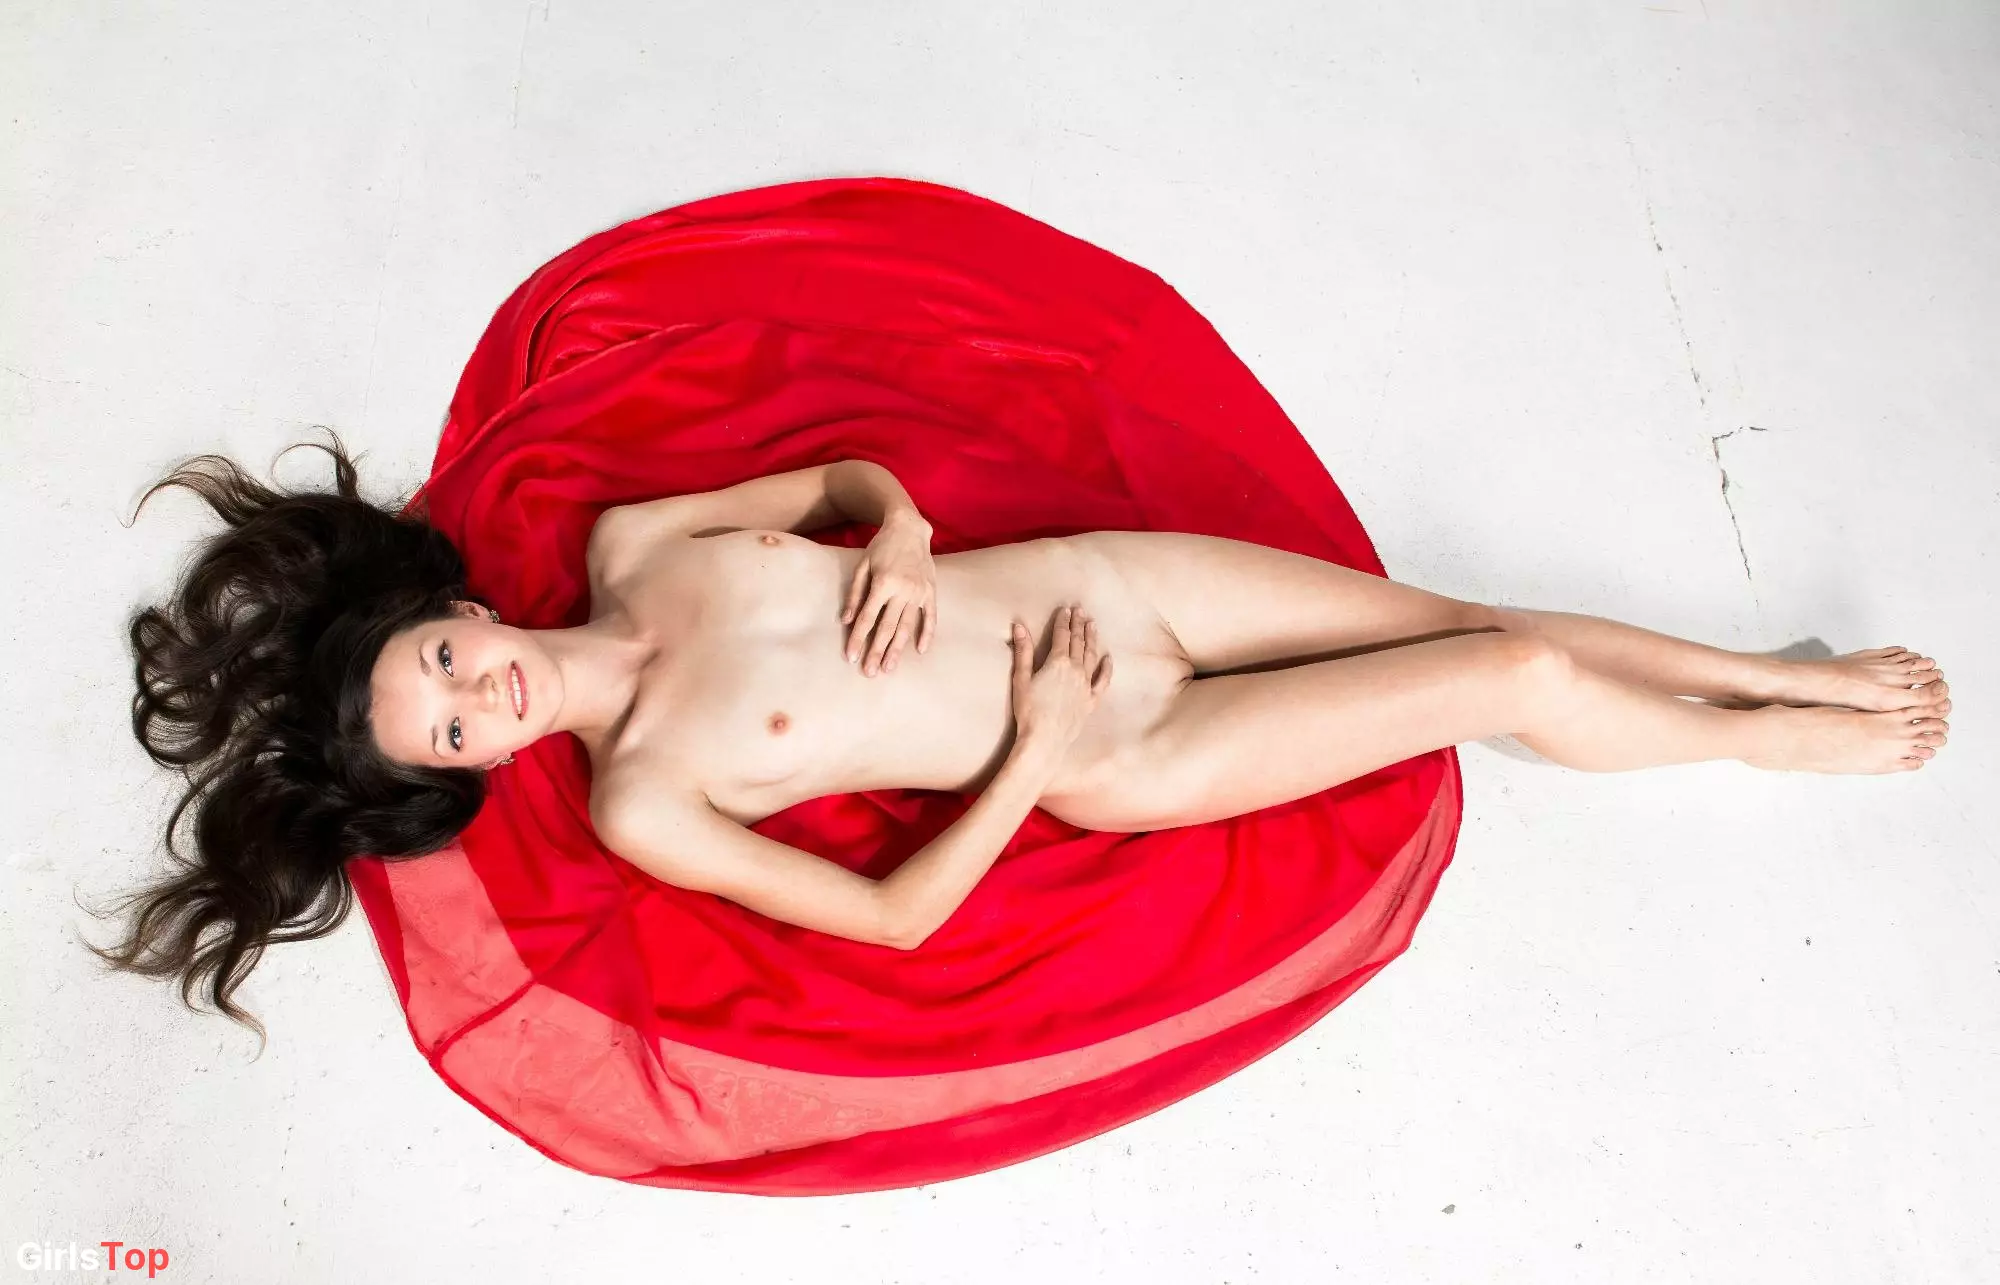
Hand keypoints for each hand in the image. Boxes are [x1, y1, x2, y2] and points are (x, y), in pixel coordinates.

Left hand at [842, 512, 936, 674]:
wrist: (909, 527)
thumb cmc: (881, 546)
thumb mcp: (862, 566)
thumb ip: (855, 594)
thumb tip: (846, 620)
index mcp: (883, 583)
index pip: (868, 618)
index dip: (858, 639)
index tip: (851, 657)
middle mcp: (903, 590)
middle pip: (887, 628)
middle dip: (877, 651)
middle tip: (870, 672)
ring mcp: (919, 592)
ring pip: (907, 627)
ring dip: (897, 649)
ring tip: (889, 667)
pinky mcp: (931, 591)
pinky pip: (930, 617)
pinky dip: (927, 634)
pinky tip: (921, 651)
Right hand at [1009, 604, 1113, 753]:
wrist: (1044, 739)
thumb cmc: (1029, 710)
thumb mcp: (1021, 678)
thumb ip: (1023, 651)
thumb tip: (1019, 626)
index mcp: (1057, 662)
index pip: (1062, 635)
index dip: (1063, 620)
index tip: (1066, 609)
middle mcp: (1076, 670)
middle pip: (1078, 642)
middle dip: (1079, 624)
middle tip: (1081, 610)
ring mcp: (1085, 685)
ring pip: (1092, 656)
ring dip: (1092, 639)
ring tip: (1093, 625)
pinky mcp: (1090, 701)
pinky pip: (1102, 681)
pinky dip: (1107, 668)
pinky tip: (1108, 658)